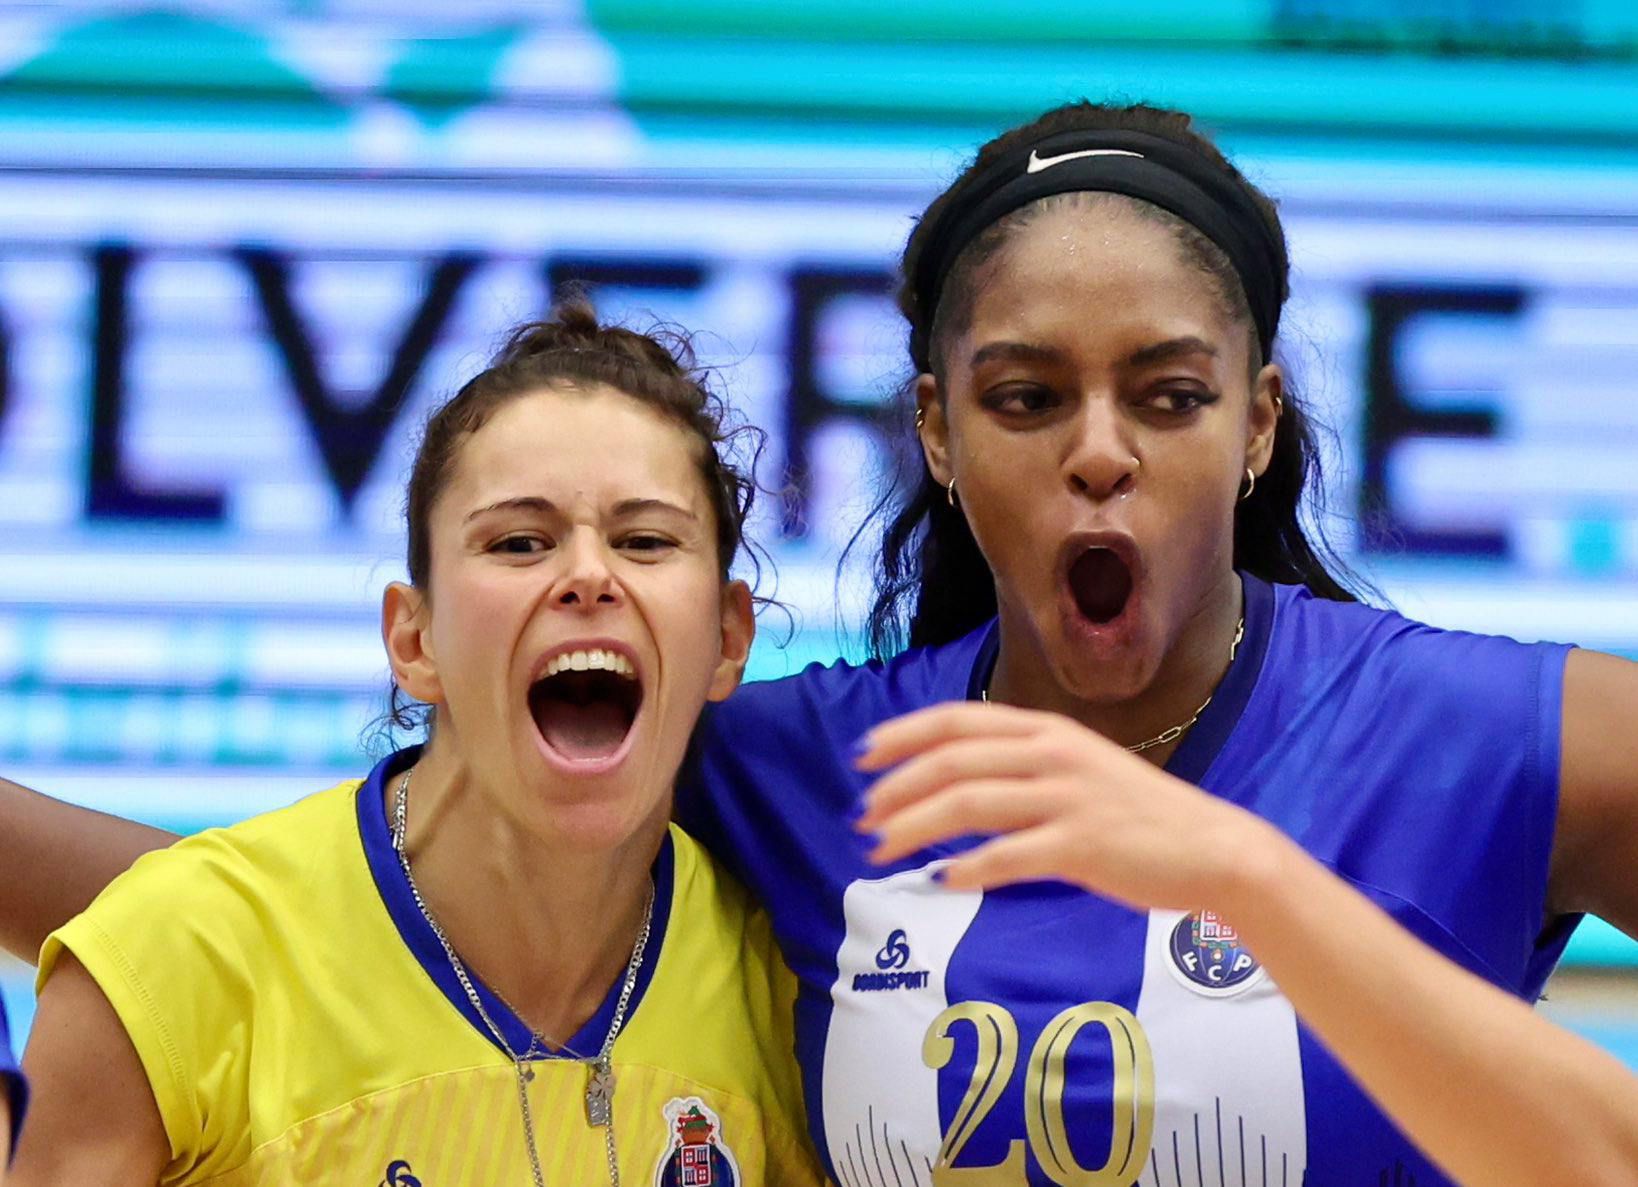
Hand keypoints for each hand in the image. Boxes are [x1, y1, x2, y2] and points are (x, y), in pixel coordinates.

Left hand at [854, 701, 1276, 911]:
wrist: (1214, 849)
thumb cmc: (1139, 815)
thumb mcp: (1079, 767)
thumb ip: (1023, 766)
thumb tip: (956, 783)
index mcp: (1047, 731)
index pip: (958, 719)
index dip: (904, 734)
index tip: (863, 755)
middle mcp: (1052, 755)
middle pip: (952, 761)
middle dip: (897, 788)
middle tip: (862, 816)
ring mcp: (1067, 799)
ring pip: (968, 804)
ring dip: (914, 828)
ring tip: (881, 850)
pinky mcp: (1081, 846)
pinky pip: (1009, 856)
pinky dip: (969, 868)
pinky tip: (941, 880)